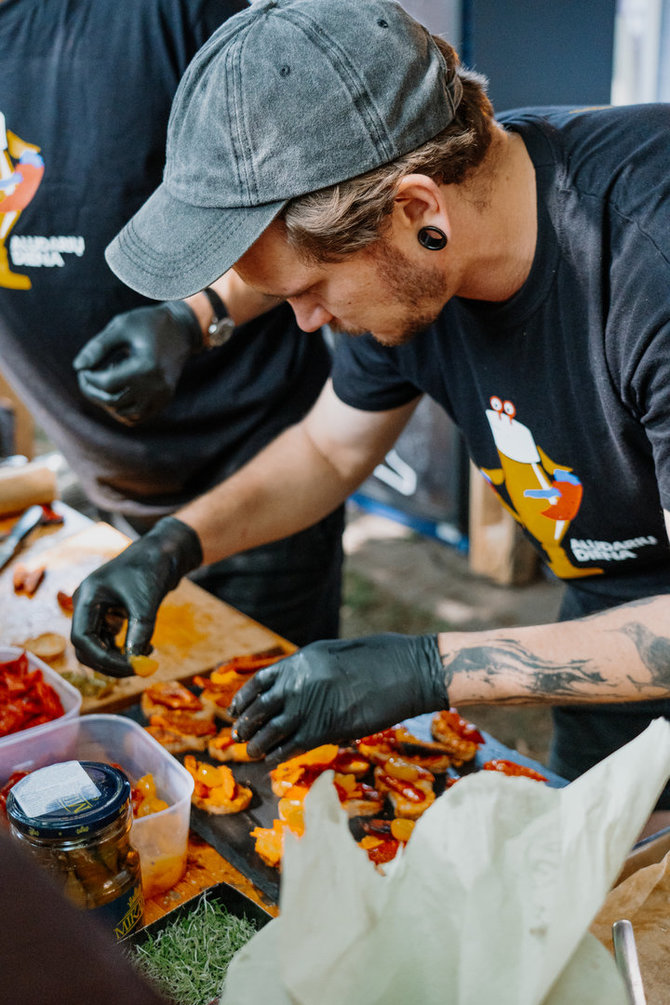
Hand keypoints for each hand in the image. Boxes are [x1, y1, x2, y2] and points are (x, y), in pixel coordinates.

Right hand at [70, 517, 202, 675]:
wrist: (162, 551)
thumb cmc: (151, 568)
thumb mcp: (146, 602)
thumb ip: (139, 632)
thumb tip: (137, 665)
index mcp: (86, 596)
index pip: (82, 638)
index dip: (104, 658)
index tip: (132, 667)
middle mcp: (86, 605)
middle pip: (86, 647)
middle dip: (110, 662)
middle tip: (140, 668)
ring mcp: (96, 611)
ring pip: (97, 648)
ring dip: (118, 659)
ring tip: (146, 657)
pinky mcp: (108, 615)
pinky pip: (108, 642)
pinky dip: (124, 651)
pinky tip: (145, 649)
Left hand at [73, 301, 201, 424]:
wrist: (182, 330)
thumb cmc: (149, 324)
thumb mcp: (121, 326)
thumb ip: (98, 346)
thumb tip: (77, 367)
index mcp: (146, 367)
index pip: (106, 384)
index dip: (88, 378)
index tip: (83, 368)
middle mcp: (156, 387)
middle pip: (112, 402)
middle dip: (92, 392)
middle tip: (86, 377)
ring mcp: (162, 397)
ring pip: (123, 413)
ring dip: (107, 401)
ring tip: (108, 379)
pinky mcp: (164, 401)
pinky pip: (136, 416)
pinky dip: (121, 409)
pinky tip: (118, 390)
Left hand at [230, 633, 449, 760]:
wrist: (406, 671)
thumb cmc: (380, 658)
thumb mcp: (335, 654)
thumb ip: (312, 671)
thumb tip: (298, 687)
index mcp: (300, 661)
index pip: (259, 682)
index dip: (244, 699)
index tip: (235, 710)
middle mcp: (297, 683)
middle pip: (259, 709)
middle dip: (246, 725)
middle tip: (237, 737)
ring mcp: (308, 707)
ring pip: (270, 732)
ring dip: (257, 745)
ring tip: (251, 753)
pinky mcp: (324, 730)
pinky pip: (291, 747)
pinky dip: (278, 757)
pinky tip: (272, 763)